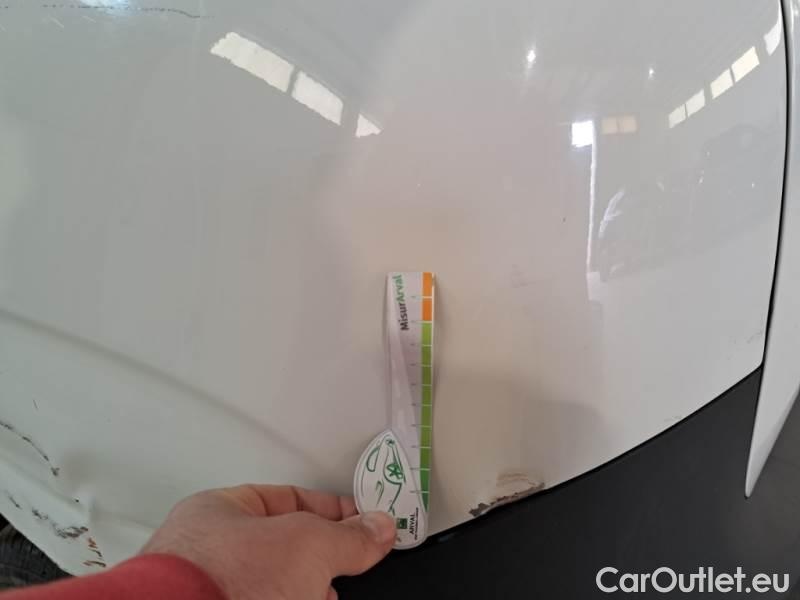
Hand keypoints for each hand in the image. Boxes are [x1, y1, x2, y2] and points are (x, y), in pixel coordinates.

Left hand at [140, 484, 395, 599]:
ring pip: (275, 585)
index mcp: (220, 512)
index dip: (331, 509)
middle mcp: (211, 553)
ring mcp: (214, 592)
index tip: (363, 520)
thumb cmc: (220, 582)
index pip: (288, 499)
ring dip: (310, 590)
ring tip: (329, 596)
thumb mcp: (307, 544)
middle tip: (354, 562)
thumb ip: (348, 536)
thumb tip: (378, 529)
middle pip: (284, 548)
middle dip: (322, 559)